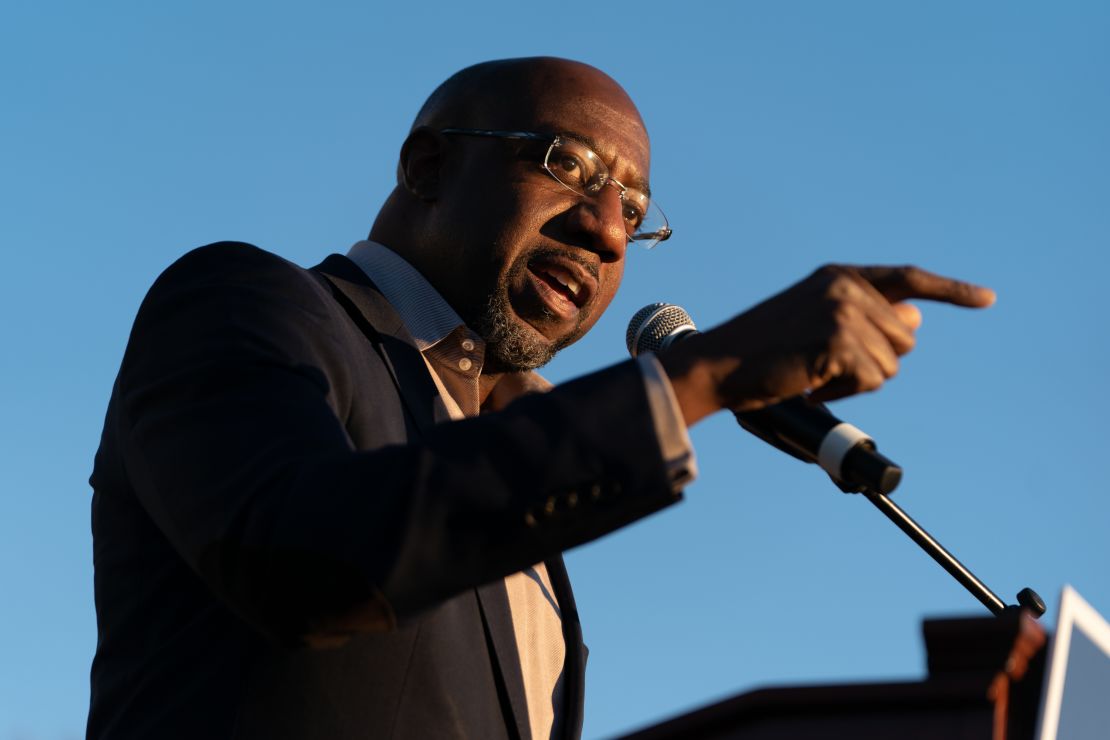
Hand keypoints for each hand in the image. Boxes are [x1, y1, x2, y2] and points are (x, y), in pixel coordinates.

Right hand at [658, 265, 994, 424]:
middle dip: (875, 362)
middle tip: (826, 366)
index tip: (985, 300)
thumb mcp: (815, 324)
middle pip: (905, 337)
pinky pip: (871, 380)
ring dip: (857, 381)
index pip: (907, 279)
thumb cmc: (761, 351)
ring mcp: (844, 311)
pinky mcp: (838, 340)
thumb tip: (914, 322)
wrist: (718, 363)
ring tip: (813, 373)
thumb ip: (865, 319)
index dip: (950, 290)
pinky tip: (811, 383)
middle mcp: (846, 287)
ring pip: (891, 364)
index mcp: (839, 276)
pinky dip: (844, 392)